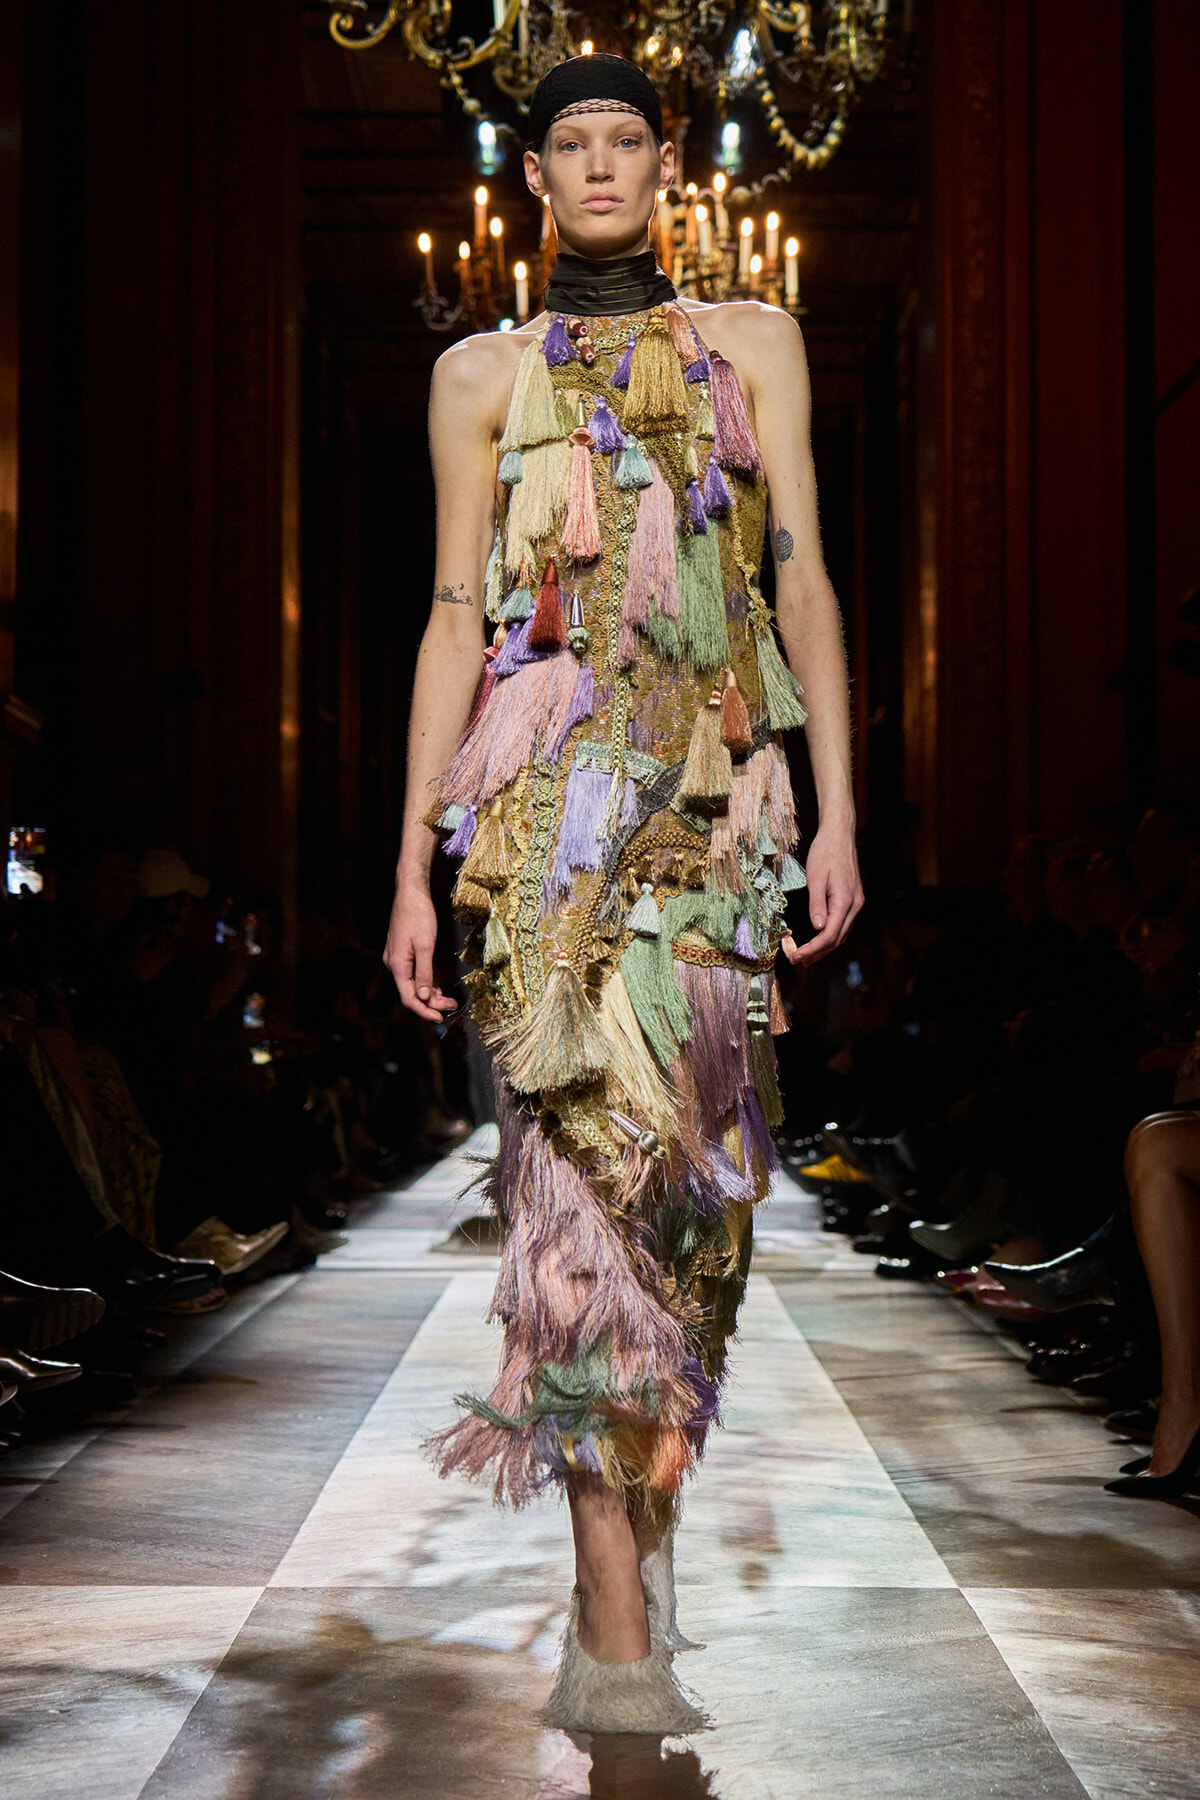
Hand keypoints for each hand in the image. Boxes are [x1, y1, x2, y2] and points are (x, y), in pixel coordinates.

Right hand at [384, 883, 458, 1022]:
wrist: (410, 892)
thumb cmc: (418, 914)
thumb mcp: (426, 945)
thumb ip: (424, 972)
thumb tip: (424, 996)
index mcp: (397, 965)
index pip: (408, 998)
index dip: (424, 1011)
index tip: (440, 1018)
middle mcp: (393, 964)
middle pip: (411, 993)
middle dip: (431, 1003)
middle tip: (452, 1006)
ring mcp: (396, 958)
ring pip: (412, 984)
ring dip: (429, 993)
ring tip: (449, 998)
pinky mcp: (402, 952)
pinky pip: (412, 974)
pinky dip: (425, 982)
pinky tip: (437, 985)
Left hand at [780, 820, 863, 967]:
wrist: (839, 834)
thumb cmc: (825, 852)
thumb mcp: (816, 877)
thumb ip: (817, 904)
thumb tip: (817, 928)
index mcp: (845, 901)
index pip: (830, 935)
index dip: (813, 949)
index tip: (796, 957)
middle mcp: (855, 905)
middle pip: (838, 939)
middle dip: (817, 953)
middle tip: (797, 961)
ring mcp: (856, 902)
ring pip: (841, 933)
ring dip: (824, 947)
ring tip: (806, 956)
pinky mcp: (853, 898)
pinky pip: (842, 923)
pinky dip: (830, 935)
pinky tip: (818, 938)